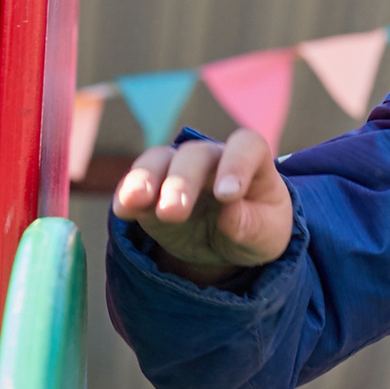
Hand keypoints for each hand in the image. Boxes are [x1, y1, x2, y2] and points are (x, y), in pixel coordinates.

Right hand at [112, 129, 291, 285]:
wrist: (228, 242)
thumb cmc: (257, 227)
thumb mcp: (266, 234)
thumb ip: (251, 224)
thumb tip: (229, 211)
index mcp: (251, 160)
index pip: (246, 146)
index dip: (237, 164)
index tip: (229, 195)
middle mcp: (212, 157)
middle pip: (195, 155)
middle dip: (182, 181)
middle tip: (174, 211)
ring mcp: (178, 169)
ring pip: (159, 160)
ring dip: (146, 178)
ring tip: (136, 201)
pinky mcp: (151, 189)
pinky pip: (134, 183)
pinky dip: (126, 193)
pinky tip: (123, 210)